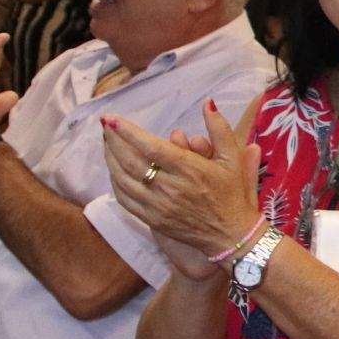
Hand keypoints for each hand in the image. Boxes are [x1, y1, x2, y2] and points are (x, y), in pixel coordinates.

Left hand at [102, 100, 260, 259]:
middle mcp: (170, 187)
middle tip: (105, 126)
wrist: (230, 235)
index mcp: (190, 169)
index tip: (112, 119)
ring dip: (110, 160)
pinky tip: (114, 170)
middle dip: (114, 141)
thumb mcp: (233, 158)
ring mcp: (158, 206)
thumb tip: (207, 103)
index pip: (151, 147)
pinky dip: (115, 182)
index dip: (128, 132)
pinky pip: (125, 199)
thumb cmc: (232, 194)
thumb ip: (220, 129)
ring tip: (107, 144)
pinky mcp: (152, 219)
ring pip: (123, 180)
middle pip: (131, 161)